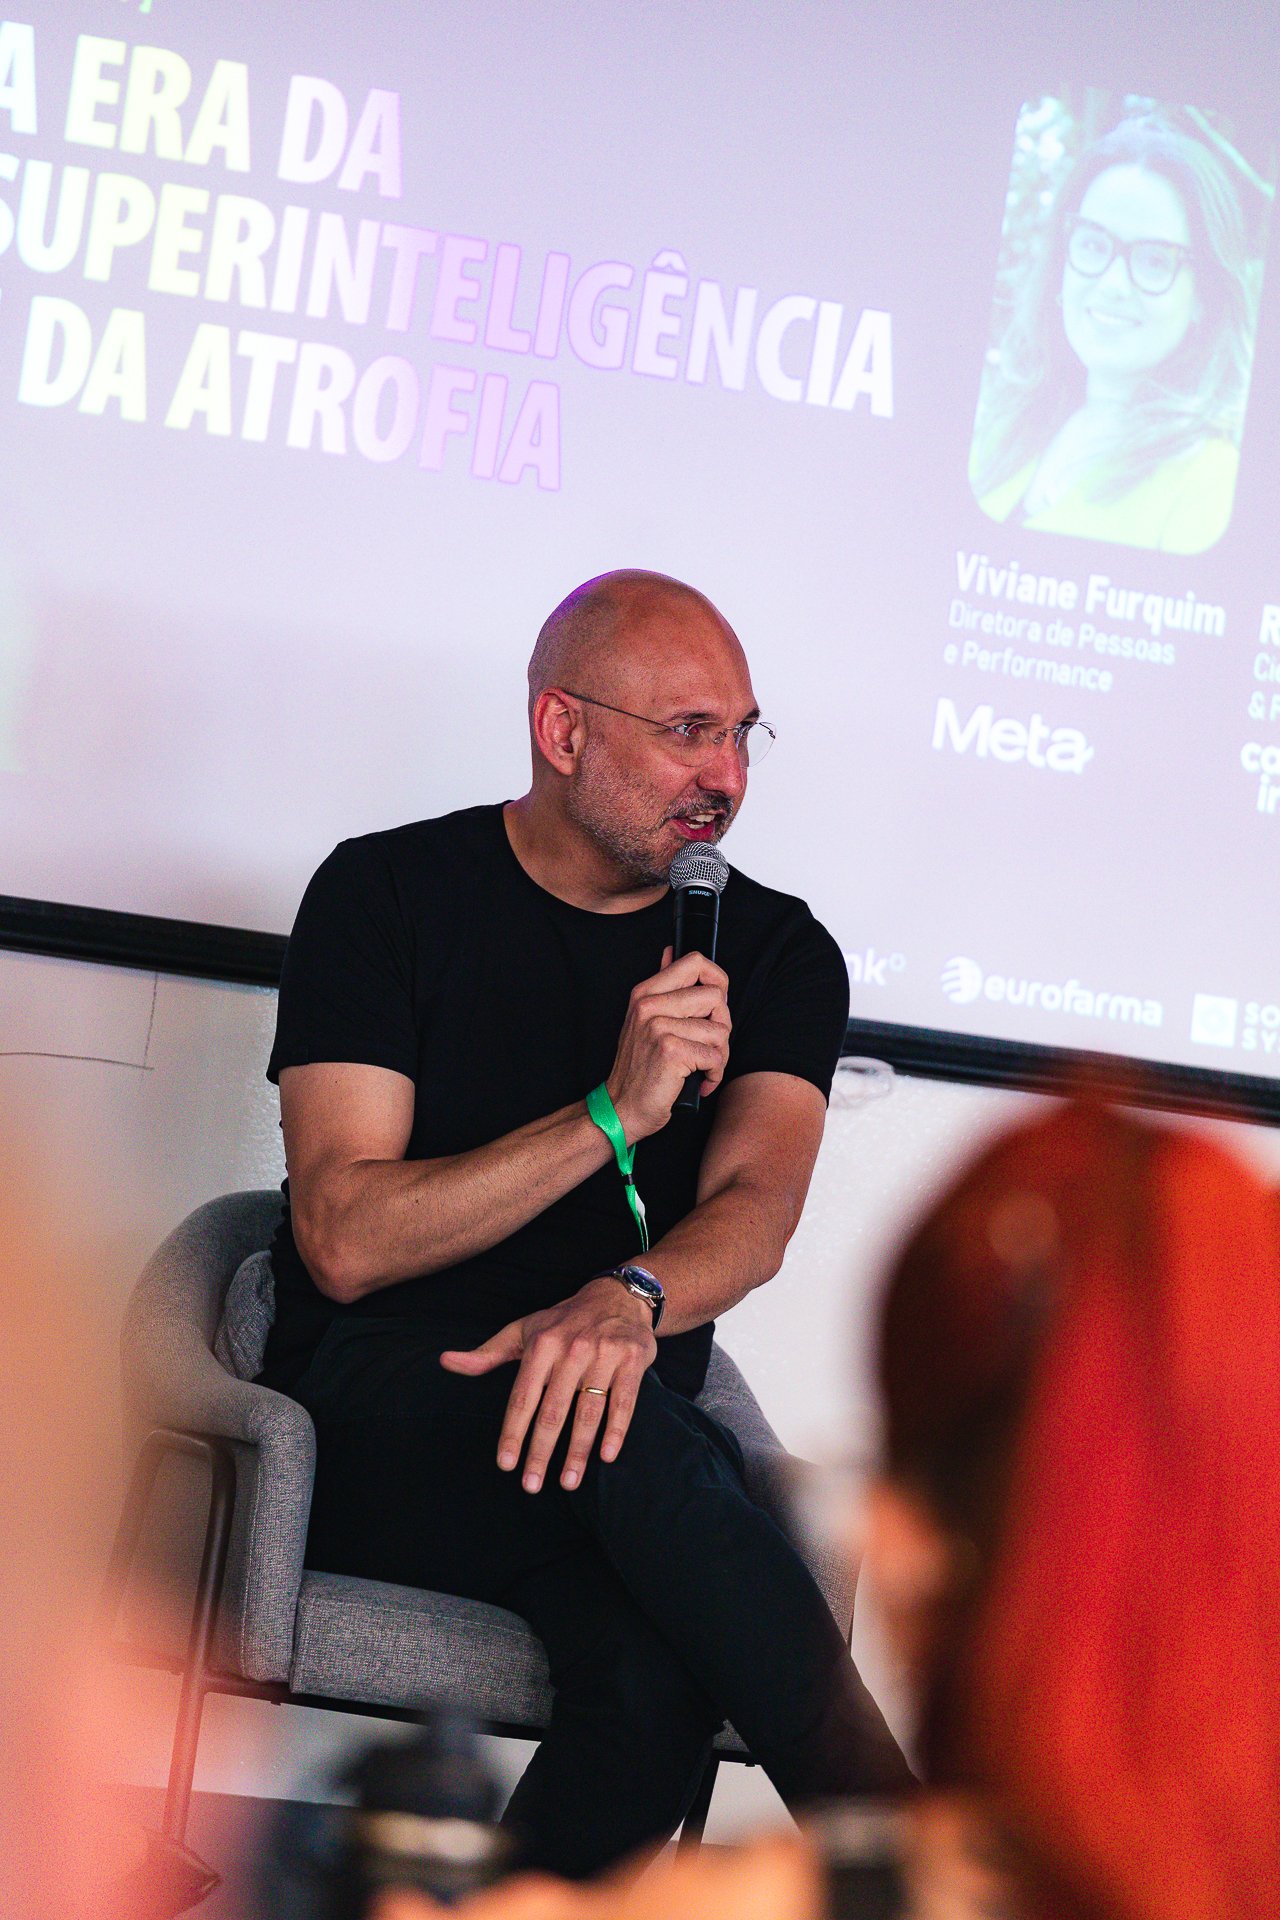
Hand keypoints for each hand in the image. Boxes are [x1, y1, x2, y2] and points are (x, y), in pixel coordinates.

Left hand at [439, 1277, 656, 1491]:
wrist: (617, 1295)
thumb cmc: (563, 1321)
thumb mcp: (523, 1331)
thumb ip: (487, 1353)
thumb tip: (445, 1362)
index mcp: (541, 1344)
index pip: (523, 1397)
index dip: (513, 1432)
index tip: (505, 1464)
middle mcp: (571, 1349)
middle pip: (553, 1411)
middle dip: (541, 1452)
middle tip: (531, 1485)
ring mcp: (603, 1355)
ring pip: (588, 1412)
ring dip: (577, 1451)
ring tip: (567, 1482)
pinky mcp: (631, 1361)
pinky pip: (623, 1402)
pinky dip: (616, 1430)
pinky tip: (606, 1457)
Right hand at [606, 946, 730, 1142]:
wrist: (622, 1108)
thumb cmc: (640, 1069)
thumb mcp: (643, 1021)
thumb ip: (662, 986)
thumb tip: (670, 952)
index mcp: (645, 993)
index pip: (695, 962)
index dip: (717, 980)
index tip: (714, 1005)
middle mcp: (650, 1005)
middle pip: (717, 997)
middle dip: (722, 1026)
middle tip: (708, 1047)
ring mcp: (658, 1027)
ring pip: (720, 1030)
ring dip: (719, 1056)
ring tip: (702, 1068)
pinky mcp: (670, 1050)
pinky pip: (715, 1056)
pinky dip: (714, 1075)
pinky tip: (700, 1081)